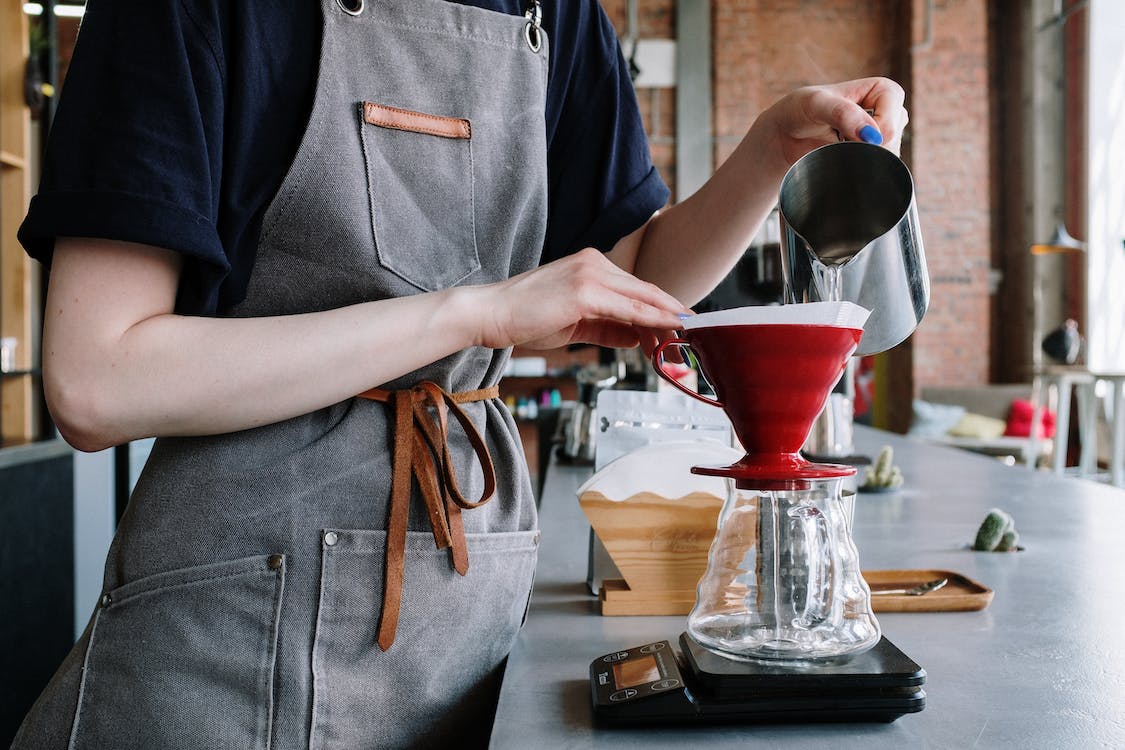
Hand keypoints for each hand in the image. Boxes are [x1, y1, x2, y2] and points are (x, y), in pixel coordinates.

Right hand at [472, 248, 687, 353]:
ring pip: (643, 299)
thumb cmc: (524, 319)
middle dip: (672, 315)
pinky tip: (670, 330)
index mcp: (591, 265)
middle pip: (646, 291)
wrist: (491, 314)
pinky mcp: (585, 291)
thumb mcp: (575, 324)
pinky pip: (629, 309)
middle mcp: (595, 263)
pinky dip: (653, 320)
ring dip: (668, 321)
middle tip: (696, 335)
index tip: (683, 325)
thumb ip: (608, 327)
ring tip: (686, 340)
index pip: (636, 289)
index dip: (663, 308)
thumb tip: (637, 337)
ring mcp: (590, 274)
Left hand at [758, 77, 908, 166]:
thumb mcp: (816, 104)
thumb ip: (843, 114)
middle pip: (893, 139)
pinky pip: (878, 169)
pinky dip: (860, 169)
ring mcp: (881, 136)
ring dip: (863, 159)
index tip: (850, 136)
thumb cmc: (800, 110)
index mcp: (882, 90)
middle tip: (838, 143)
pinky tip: (841, 160)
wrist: (786, 135)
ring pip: (888, 157)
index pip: (895, 116)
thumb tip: (872, 136)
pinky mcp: (872, 156)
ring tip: (836, 148)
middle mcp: (888, 112)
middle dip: (868, 148)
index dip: (878, 130)